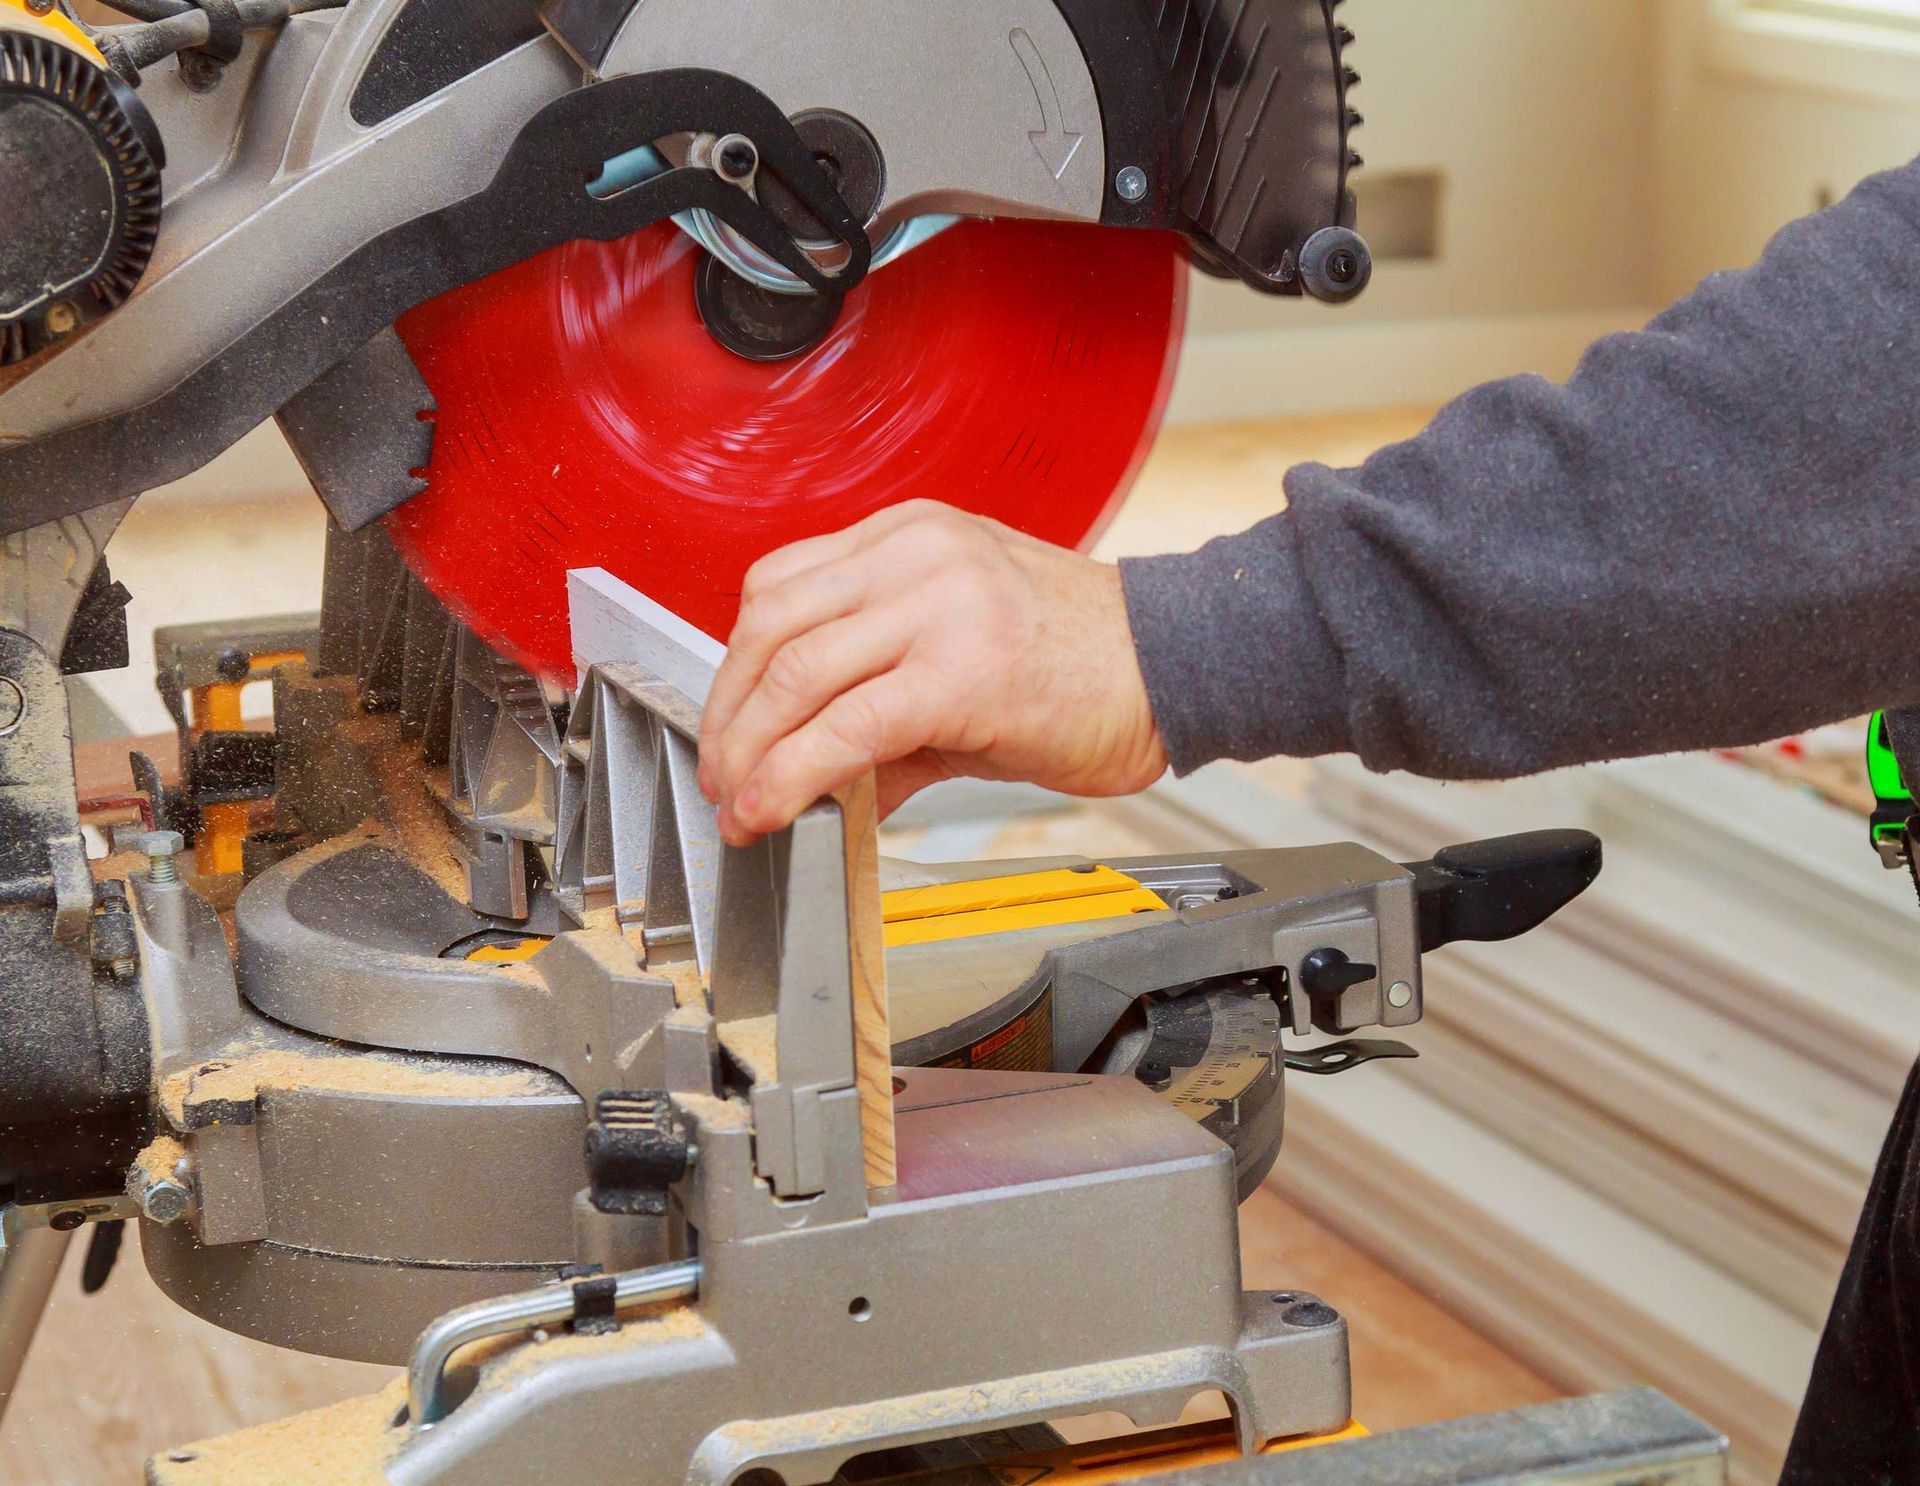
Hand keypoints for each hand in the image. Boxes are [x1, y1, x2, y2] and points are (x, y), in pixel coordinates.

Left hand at [699, 501, 1167, 844]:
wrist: (1181, 670)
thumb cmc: (1084, 662)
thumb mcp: (962, 657)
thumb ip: (879, 704)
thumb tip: (809, 774)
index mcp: (912, 536)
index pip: (780, 586)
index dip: (737, 666)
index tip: (731, 725)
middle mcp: (918, 554)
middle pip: (769, 624)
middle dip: (729, 713)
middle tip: (721, 776)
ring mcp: (940, 605)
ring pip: (795, 670)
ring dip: (749, 750)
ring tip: (742, 803)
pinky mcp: (962, 672)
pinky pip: (847, 725)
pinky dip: (792, 774)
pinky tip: (774, 810)